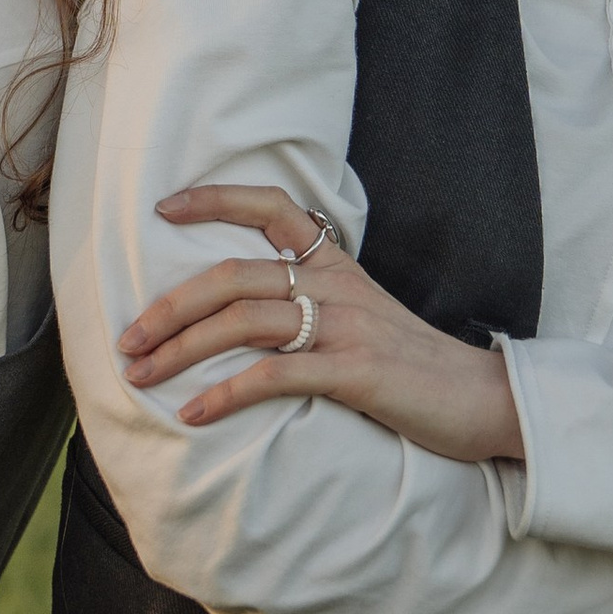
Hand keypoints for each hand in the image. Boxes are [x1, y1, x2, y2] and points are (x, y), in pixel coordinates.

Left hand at [121, 185, 525, 463]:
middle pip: (235, 274)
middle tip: (128, 339)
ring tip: (142, 375)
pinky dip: (225, 394)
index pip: (273, 208)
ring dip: (181, 349)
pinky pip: (273, 376)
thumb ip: (314, 304)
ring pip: (244, 321)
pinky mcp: (353, 372)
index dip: (216, 199)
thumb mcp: (364, 317)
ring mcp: (345, 327)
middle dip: (170, 306)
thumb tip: (245, 316)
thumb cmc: (414, 366)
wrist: (484, 399)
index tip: (165, 206)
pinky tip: (194, 414)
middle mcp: (337, 286)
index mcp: (337, 266)